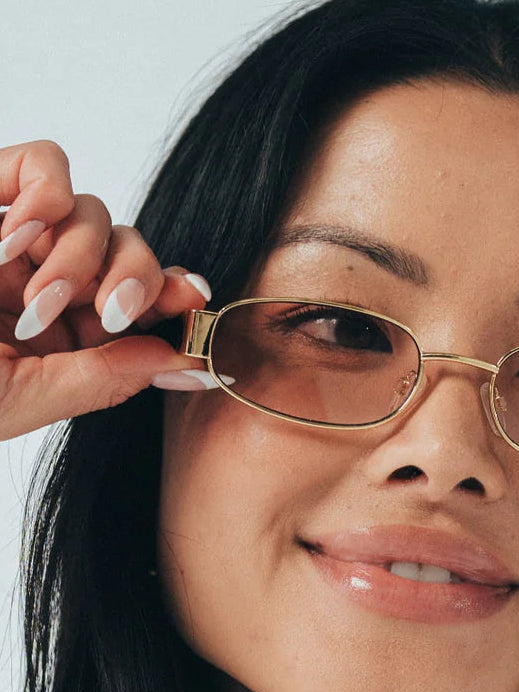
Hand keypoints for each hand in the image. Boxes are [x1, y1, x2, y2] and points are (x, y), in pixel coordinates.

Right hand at [0, 139, 215, 441]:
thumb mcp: (25, 396)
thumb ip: (106, 378)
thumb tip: (187, 365)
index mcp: (61, 338)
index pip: (139, 305)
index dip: (174, 297)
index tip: (196, 299)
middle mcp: (45, 284)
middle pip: (131, 253)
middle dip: (134, 281)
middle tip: (112, 312)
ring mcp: (16, 238)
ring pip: (96, 213)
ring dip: (78, 256)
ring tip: (33, 300)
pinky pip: (46, 164)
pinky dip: (45, 195)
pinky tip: (18, 238)